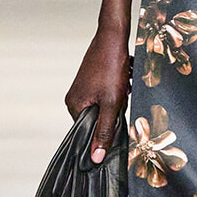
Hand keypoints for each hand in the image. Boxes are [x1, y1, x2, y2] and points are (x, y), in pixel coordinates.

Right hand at [64, 28, 130, 163]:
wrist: (113, 37)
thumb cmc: (111, 67)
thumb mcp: (112, 104)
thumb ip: (105, 132)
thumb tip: (96, 158)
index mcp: (74, 106)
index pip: (89, 133)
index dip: (105, 130)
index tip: (117, 121)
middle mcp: (74, 99)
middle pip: (98, 120)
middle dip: (114, 112)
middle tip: (121, 97)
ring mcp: (82, 90)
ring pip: (105, 108)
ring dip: (117, 102)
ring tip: (121, 86)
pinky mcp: (91, 82)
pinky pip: (106, 97)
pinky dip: (117, 93)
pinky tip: (121, 82)